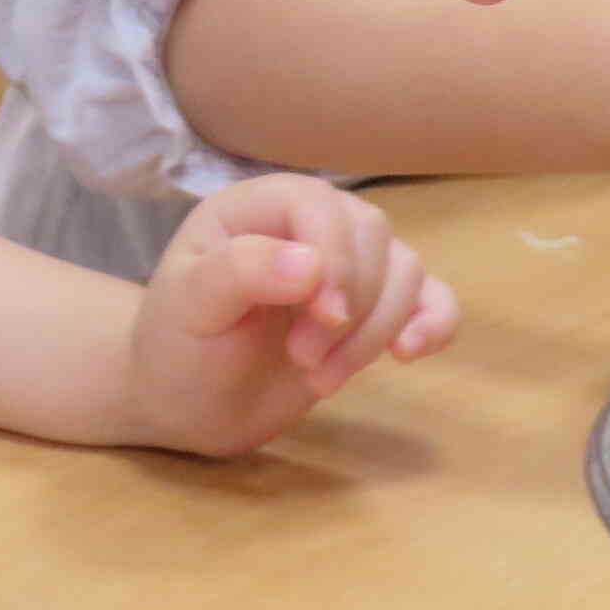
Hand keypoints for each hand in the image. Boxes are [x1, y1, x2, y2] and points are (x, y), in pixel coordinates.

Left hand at [115, 175, 458, 453]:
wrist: (186, 404)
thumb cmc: (176, 348)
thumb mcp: (189, 308)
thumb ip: (241, 272)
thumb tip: (312, 264)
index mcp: (258, 208)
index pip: (319, 204)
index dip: (335, 257)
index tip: (323, 319)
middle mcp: (308, 227)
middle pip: (371, 236)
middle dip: (350, 307)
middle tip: (303, 361)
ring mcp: (346, 270)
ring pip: (404, 270)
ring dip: (376, 332)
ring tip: (321, 380)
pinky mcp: (371, 314)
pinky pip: (430, 299)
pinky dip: (433, 323)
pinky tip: (410, 355)